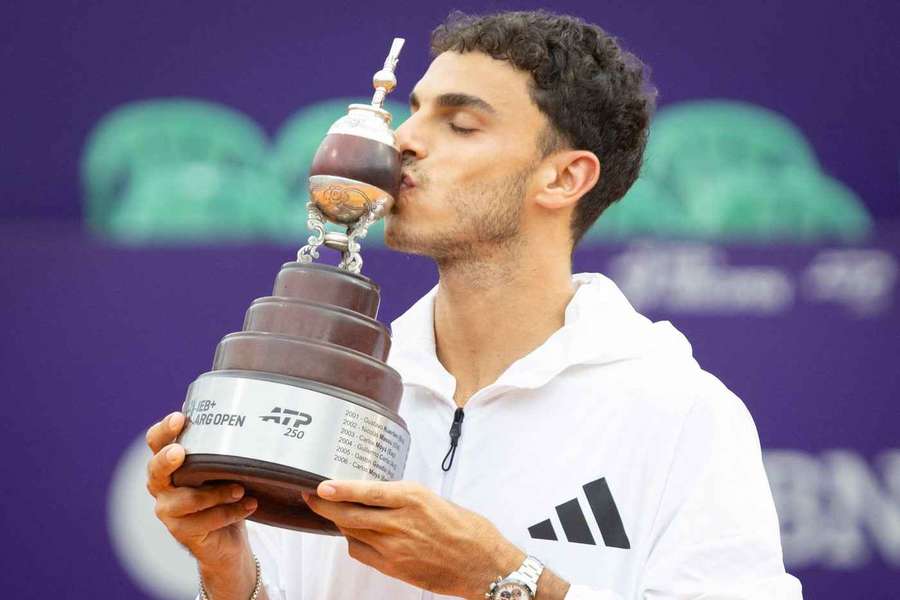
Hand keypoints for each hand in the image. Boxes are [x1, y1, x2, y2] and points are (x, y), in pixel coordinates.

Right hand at [145, 412, 258, 598]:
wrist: (226, 538)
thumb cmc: (221, 491)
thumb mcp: (221, 466)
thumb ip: (218, 443)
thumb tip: (227, 405)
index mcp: (168, 463)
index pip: (156, 442)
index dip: (164, 430)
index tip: (180, 417)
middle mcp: (162, 486)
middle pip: (156, 470)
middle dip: (167, 459)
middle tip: (180, 452)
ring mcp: (169, 511)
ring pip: (187, 500)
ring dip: (216, 493)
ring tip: (240, 488)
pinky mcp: (183, 532)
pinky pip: (206, 521)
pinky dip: (231, 512)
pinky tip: (250, 505)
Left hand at [304, 480, 524, 599]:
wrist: (484, 564)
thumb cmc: (467, 529)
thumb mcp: (436, 499)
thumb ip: (405, 498)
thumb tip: (378, 496)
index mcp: (413, 498)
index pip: (366, 492)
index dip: (340, 490)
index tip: (321, 486)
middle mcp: (400, 522)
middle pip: (350, 515)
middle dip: (325, 507)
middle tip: (311, 498)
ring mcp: (395, 547)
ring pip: (352, 533)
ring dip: (338, 522)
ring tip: (331, 513)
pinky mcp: (394, 567)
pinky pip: (362, 552)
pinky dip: (353, 541)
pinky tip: (355, 534)